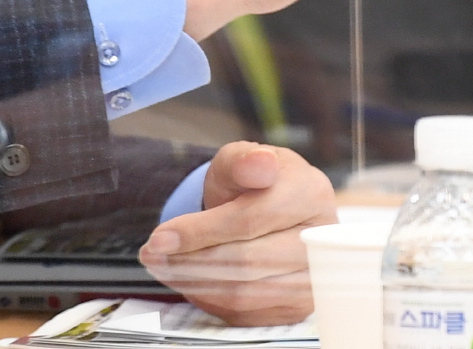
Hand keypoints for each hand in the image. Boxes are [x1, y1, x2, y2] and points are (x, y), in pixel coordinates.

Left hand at [141, 143, 335, 325]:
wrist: (268, 209)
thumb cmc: (252, 183)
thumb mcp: (239, 159)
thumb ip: (243, 159)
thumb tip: (258, 164)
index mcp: (311, 193)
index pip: (251, 220)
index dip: (201, 232)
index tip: (159, 237)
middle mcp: (320, 238)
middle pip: (248, 262)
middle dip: (191, 261)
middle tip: (152, 255)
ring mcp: (314, 276)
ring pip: (246, 294)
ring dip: (195, 284)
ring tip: (165, 267)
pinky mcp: (298, 306)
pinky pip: (247, 314)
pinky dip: (210, 301)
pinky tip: (190, 281)